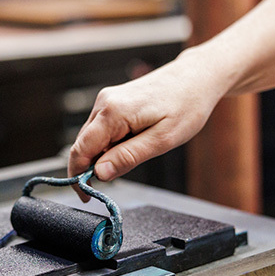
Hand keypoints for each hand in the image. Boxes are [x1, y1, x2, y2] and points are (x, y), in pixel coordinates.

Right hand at [67, 48, 226, 201]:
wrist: (197, 78)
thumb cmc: (186, 106)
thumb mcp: (161, 140)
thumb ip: (128, 157)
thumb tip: (99, 174)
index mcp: (113, 112)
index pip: (80, 150)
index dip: (77, 177)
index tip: (86, 197)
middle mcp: (104, 102)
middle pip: (83, 144)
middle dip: (92, 168)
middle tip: (117, 181)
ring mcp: (108, 99)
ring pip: (93, 137)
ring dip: (104, 155)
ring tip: (137, 154)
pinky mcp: (114, 100)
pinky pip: (103, 128)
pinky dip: (111, 143)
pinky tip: (134, 143)